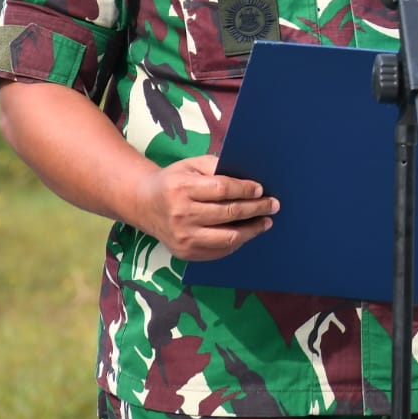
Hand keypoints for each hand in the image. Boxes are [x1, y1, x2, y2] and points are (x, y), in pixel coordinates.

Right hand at [131, 154, 278, 261]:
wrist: (144, 204)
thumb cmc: (174, 181)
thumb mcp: (191, 165)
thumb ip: (218, 168)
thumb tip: (249, 180)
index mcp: (182, 188)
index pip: (222, 190)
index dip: (245, 190)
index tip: (261, 189)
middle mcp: (181, 215)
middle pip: (228, 214)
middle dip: (256, 209)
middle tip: (273, 205)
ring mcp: (183, 237)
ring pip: (227, 237)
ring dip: (252, 230)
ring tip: (266, 222)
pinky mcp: (185, 253)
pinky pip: (219, 251)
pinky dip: (237, 242)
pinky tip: (247, 233)